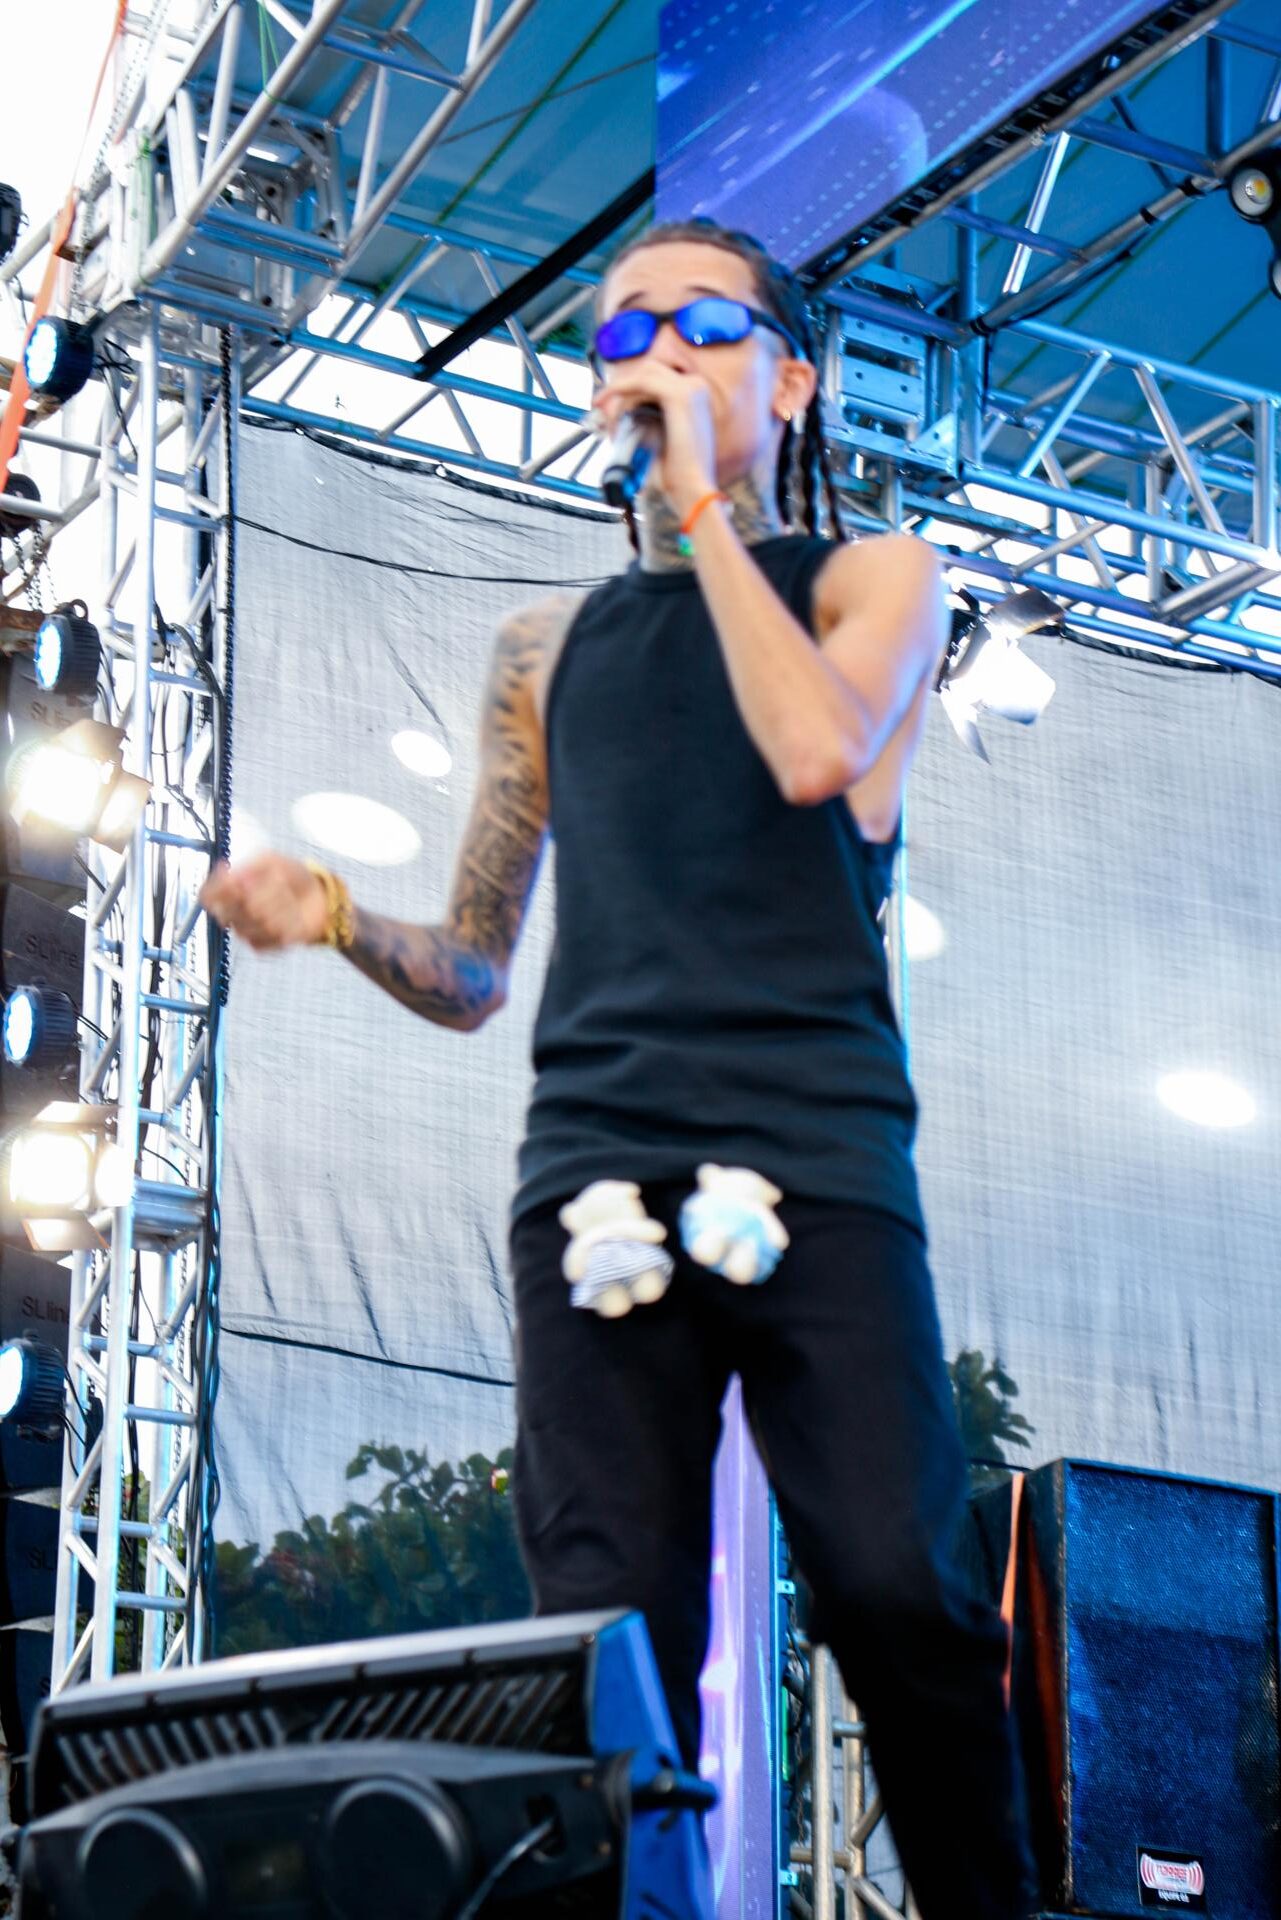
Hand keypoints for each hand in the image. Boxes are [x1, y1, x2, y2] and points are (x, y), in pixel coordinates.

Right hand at [199, 852, 330, 952]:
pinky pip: (268, 937)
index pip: (208, 895)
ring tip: (289, 897)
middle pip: (231, 910)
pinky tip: (293, 916)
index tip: (238, 881)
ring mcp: (246, 930)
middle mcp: (233, 913)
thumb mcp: (268, 861)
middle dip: (259, 895)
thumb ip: (247, 867)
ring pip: (254, 922)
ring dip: (278, 906)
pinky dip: (285, 923)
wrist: (318, 896)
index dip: (219, 890)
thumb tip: (228, 876)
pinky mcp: (262, 946)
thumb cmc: (290, 876)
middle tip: (277, 884)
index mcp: (228, 891)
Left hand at [593, 363, 717, 520]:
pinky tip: (606, 405)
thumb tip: (618, 412)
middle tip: (601, 407)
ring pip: (642, 374)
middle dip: (622, 386)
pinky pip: (641, 381)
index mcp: (696, 395)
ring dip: (619, 393)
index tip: (609, 403)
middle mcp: (696, 386)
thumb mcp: (660, 439)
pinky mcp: (680, 395)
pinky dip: (620, 390)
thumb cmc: (677, 475)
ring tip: (606, 419)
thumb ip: (645, 420)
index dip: (630, 385)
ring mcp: (691, 388)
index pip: (657, 375)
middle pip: (648, 369)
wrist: (694, 492)